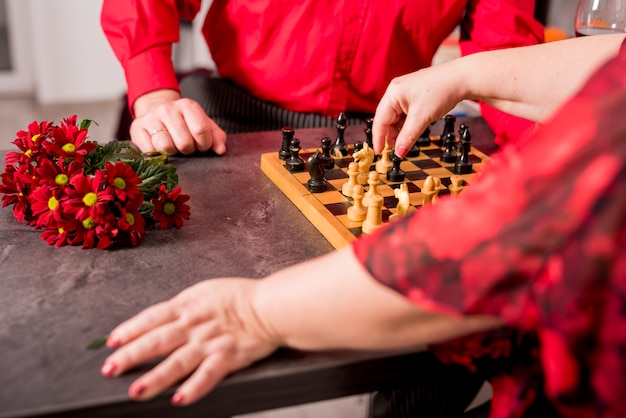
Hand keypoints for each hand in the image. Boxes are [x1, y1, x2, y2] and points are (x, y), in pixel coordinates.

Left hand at [100, 278, 278, 405]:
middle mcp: (194, 324)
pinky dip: (192, 389)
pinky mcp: (227, 357)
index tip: (112, 341)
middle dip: (130, 356)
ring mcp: (210, 342)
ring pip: (175, 362)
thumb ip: (187, 307)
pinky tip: (178, 400)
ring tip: (136, 391)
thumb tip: (166, 319)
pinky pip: (206, 376)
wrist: (270, 305)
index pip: (151, 317)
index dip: (130, 330)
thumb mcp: (207, 291)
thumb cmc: (242, 296)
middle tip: (110, 369)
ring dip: (154, 378)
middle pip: (156, 341)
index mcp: (188, 304)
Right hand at [130, 89, 227, 155]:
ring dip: (173, 153)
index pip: (201, 131)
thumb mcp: (204, 126)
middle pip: (184, 143)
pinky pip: (150, 151)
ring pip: (166, 147)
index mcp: (188, 106)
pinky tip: (159, 149)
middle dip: (188, 150)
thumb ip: (217, 137)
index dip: (204, 145)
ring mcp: (151, 118)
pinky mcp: (137, 129)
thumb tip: (220, 150)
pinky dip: (157, 155)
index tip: (201, 146)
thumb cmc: (185, 124)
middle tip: (186, 147)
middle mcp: (168, 109)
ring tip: (173, 146)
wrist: (157, 113)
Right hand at [372, 61, 466, 156]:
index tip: (379, 153)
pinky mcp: (414, 96)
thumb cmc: (442, 90)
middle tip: (396, 151)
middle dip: (391, 136)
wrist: (462, 78)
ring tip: (406, 143)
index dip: (378, 138)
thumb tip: (399, 152)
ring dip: (400, 131)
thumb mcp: (422, 118)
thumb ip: (408, 137)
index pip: (380, 120)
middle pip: (387, 119)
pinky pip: (405, 114)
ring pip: (396, 118)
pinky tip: (413, 132)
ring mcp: (405, 93)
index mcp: (393, 93)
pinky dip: (407, 125)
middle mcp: (396, 92)